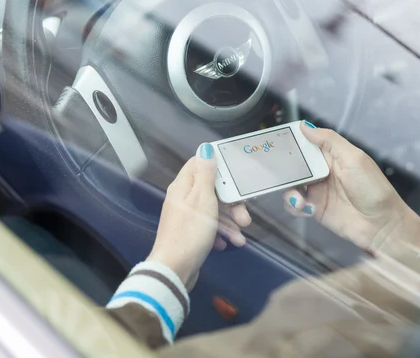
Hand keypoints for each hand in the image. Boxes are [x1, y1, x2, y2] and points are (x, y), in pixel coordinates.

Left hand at [148, 144, 251, 288]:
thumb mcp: (202, 199)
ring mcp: (186, 217)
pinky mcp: (190, 233)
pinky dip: (221, 233)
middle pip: (211, 190)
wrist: (174, 270)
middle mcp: (183, 198)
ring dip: (229, 222)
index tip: (236, 172)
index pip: (199, 164)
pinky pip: (209, 226)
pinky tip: (229, 243)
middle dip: (231, 203)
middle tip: (245, 218)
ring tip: (240, 237)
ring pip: (213, 210)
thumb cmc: (190, 232)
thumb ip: (205, 173)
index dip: (218, 166)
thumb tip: (205, 147)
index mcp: (183, 186)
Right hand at [283, 122, 419, 254]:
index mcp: (332, 155)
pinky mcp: (313, 209)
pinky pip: (294, 204)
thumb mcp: (354, 159)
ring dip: (289, 191)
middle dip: (283, 168)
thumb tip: (304, 126)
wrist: (381, 225)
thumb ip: (329, 141)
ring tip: (299, 198)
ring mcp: (316, 191)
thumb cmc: (373, 189)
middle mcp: (321, 171)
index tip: (275, 140)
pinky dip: (294, 206)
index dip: (291, 141)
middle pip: (294, 164)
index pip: (307, 144)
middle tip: (276, 172)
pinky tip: (306, 208)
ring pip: (290, 185)